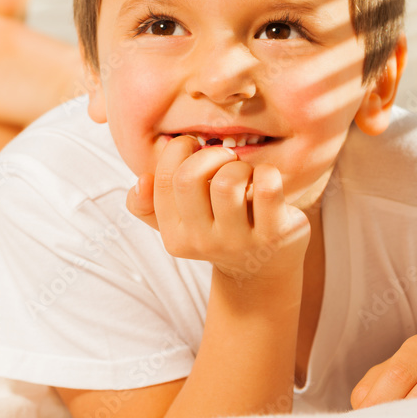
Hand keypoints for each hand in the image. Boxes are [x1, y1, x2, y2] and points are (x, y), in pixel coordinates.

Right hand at [127, 135, 309, 283]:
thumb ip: (147, 204)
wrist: (261, 270)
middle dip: (209, 155)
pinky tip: (265, 179)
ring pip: (228, 181)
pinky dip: (266, 172)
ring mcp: (240, 241)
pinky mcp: (274, 235)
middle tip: (224, 157)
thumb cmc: (216, 232)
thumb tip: (141, 180)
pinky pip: (266, 187)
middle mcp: (203, 242)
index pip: (165, 179)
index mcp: (174, 236)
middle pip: (190, 178)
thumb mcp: (178, 224)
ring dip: (239, 166)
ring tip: (244, 174)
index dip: (179, 150)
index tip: (194, 147)